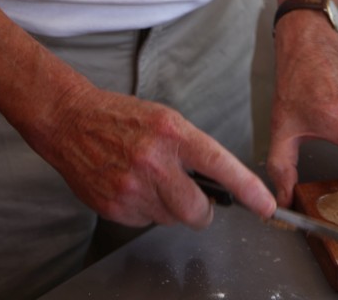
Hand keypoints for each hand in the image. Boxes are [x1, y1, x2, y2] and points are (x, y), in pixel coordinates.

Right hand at [32, 81, 275, 228]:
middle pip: (196, 211)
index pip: (219, 164)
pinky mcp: (114, 206)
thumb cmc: (122, 117)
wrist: (72, 121)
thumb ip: (191, 148)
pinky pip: (145, 221)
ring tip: (153, 181)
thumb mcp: (165, 119)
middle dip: (203, 211)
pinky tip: (133, 185)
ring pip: (171, 219)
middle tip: (198, 199)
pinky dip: (146, 209)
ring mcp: (132, 187)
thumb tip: (216, 180)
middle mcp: (153, 162)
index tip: (265, 205)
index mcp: (172, 134)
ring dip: (170, 208)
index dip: (247, 188)